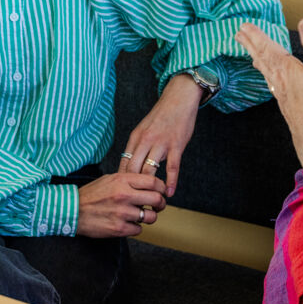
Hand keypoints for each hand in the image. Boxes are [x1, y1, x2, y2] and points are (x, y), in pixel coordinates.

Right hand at [76, 172, 166, 237]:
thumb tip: (148, 184)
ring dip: (149, 217)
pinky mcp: (119, 228)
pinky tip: (128, 223)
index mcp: (123, 180)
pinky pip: (138, 229)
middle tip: (158, 206)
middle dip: (161, 204)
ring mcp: (122, 213)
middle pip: (156, 199)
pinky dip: (136, 227)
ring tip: (142, 216)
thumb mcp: (110, 179)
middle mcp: (124, 195)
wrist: (72, 210)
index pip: (153, 182)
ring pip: (150, 217)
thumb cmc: (91, 194)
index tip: (162, 192)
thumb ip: (129, 180)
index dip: (162, 188)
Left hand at [119, 73, 201, 197]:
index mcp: (135, 138)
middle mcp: (145, 141)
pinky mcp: (176, 145)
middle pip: (134, 171)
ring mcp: (161, 143)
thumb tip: (131, 167)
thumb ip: (137, 147)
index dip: (123, 183)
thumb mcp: (143, 130)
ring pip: (150, 171)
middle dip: (134, 190)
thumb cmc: (162, 117)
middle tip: (136, 204)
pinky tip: (169, 192)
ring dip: (151, 190)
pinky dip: (170, 182)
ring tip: (152, 203)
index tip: (124, 197)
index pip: (124, 165)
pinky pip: (172, 167)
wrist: (179, 99)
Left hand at [236, 18, 302, 174]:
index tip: (244, 25)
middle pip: (261, 57)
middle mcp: (279, 80)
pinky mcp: (286, 102)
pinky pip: (271, 82)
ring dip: (256, 57)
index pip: (267, 47)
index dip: (256, 35)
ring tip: (250, 51)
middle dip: (250, 44)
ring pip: (265, 70)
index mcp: (286, 69)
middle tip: (239, 33)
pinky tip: (270, 77)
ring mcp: (281, 92)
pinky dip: (266, 74)